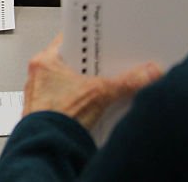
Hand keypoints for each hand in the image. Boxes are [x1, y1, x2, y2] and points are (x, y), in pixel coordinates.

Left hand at [23, 35, 161, 130]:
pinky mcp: (49, 109)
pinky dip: (83, 100)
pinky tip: (96, 106)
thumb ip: (126, 82)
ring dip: (88, 84)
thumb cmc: (56, 119)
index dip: (89, 39)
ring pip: (71, 81)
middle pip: (73, 62)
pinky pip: (69, 98)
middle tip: (111, 64)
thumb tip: (147, 73)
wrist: (48, 148)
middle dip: (93, 65)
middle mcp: (40, 75)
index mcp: (44, 61)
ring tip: (106, 86)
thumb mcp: (99, 94)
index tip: (105, 40)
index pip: (70, 39)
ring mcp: (42, 93)